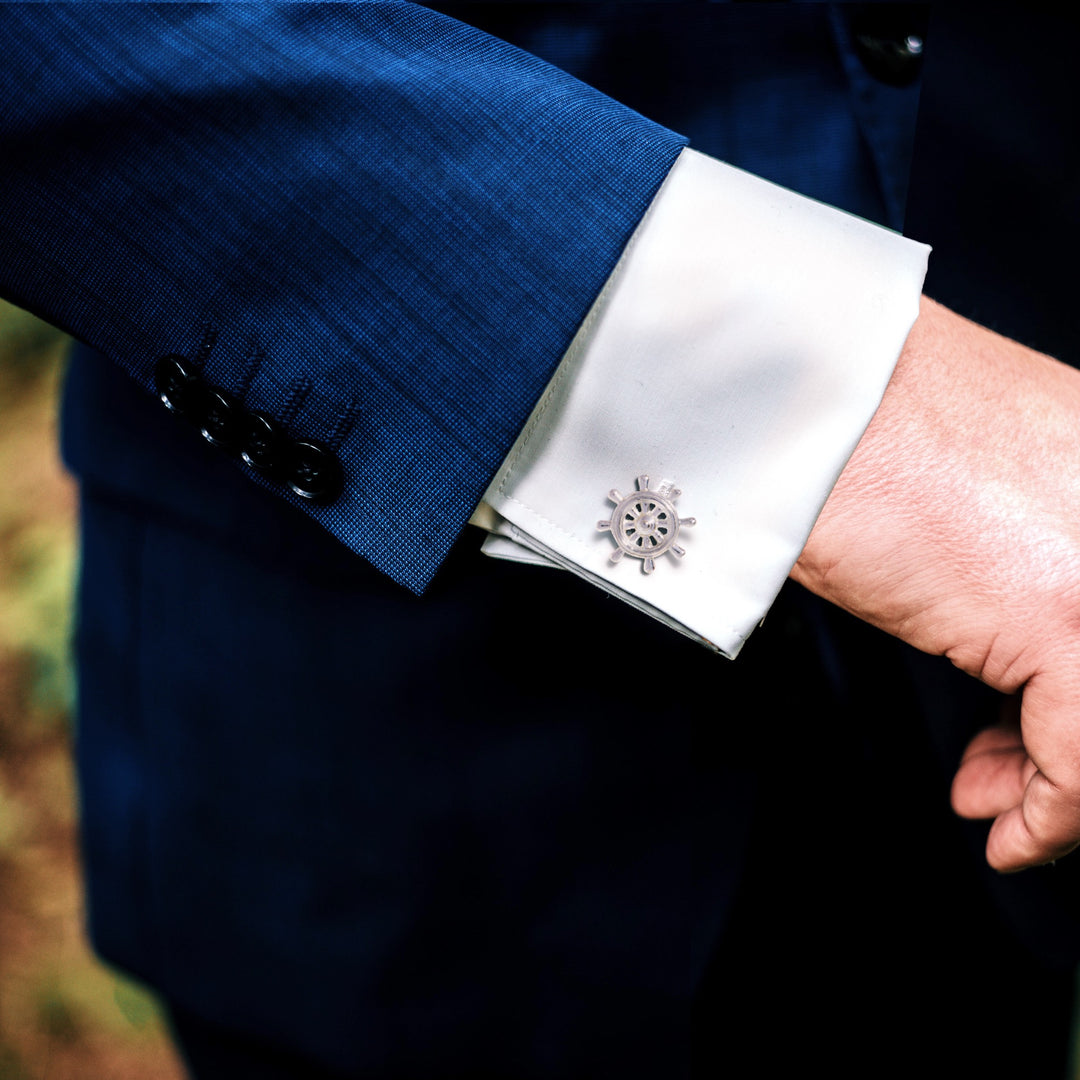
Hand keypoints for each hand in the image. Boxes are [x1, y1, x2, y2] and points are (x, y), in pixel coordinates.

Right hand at [791, 296, 1079, 870]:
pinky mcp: (1062, 613)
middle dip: (1071, 753)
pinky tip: (1008, 828)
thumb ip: (1033, 547)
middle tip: (1025, 783)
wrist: (803, 395)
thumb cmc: (859, 426)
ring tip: (999, 799)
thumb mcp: (975, 483)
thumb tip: (1024, 636)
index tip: (1052, 737)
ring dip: (1063, 786)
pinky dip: (1051, 817)